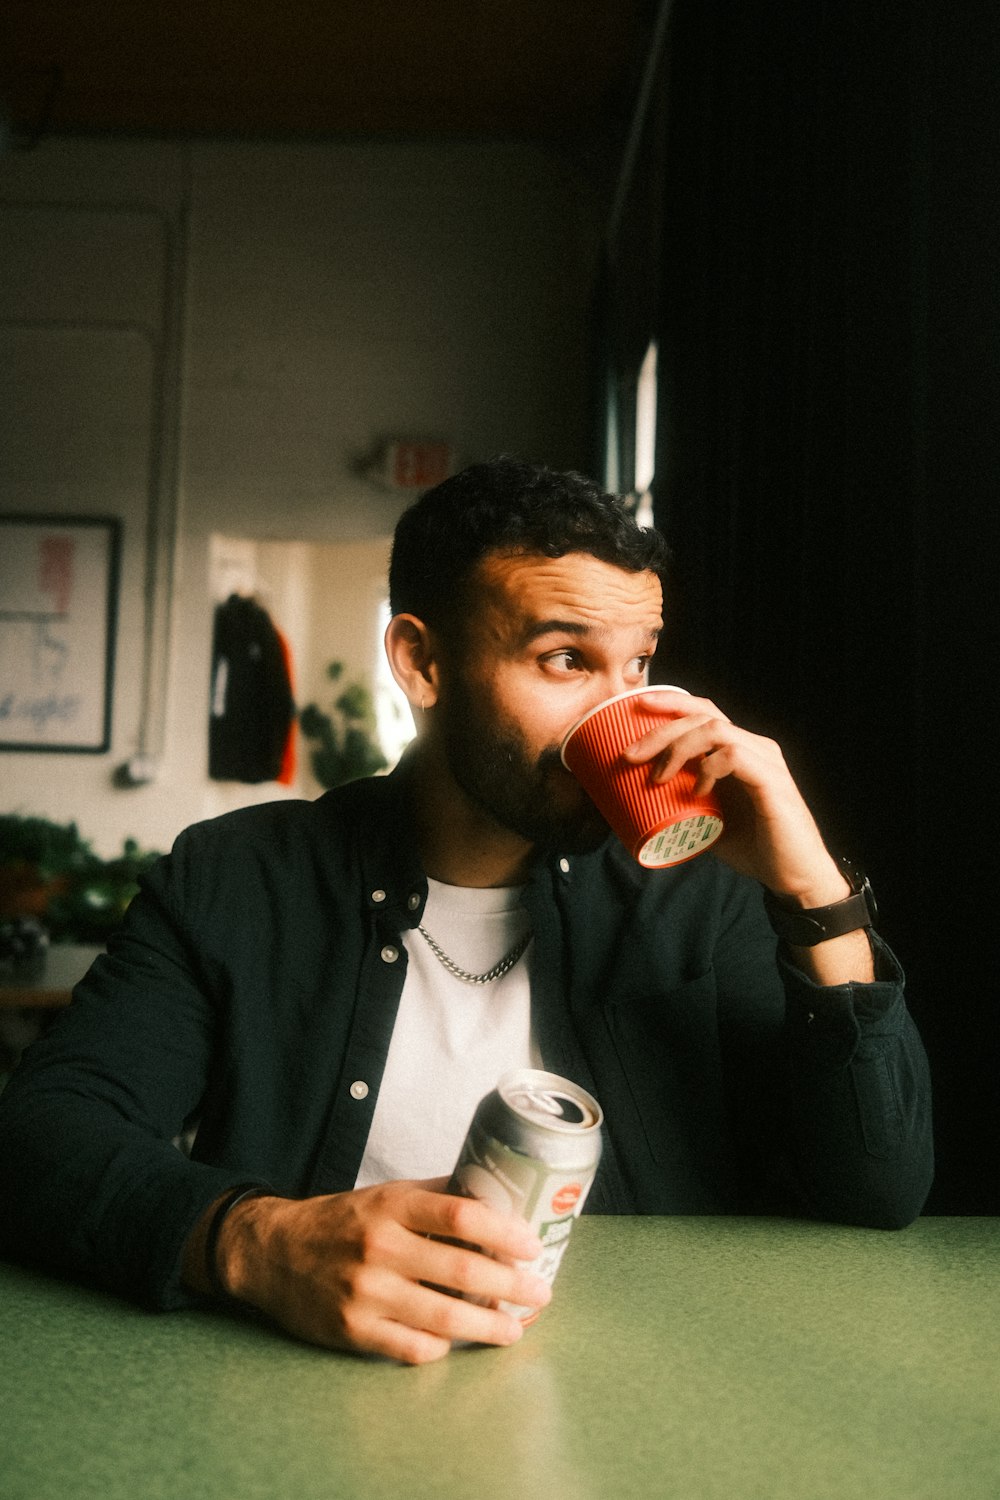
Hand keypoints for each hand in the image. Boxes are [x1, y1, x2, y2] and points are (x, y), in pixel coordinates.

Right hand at [212, 1178, 551, 1364]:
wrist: (272, 1252)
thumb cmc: (339, 1222)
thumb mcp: (386, 1195)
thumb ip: (437, 1197)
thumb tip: (498, 1200)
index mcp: (392, 1207)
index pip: (461, 1217)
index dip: (504, 1232)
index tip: (533, 1245)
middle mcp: (379, 1248)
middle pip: (461, 1271)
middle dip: (511, 1287)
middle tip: (540, 1293)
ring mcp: (366, 1293)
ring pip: (444, 1318)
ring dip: (489, 1327)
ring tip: (514, 1328)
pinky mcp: (353, 1331)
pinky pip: (413, 1347)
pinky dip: (442, 1346)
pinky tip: (457, 1341)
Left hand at [623, 689, 848, 904]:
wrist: (794, 877)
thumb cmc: (755, 847)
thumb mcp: (708, 821)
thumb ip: (682, 806)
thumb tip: (637, 804)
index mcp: (741, 750)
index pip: (704, 712)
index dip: (671, 703)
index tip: (636, 707)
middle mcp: (755, 747)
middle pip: (703, 716)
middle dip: (661, 729)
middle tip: (630, 755)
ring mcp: (766, 761)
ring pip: (716, 730)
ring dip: (678, 748)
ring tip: (657, 776)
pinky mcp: (772, 781)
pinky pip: (735, 756)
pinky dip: (708, 768)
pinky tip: (696, 791)